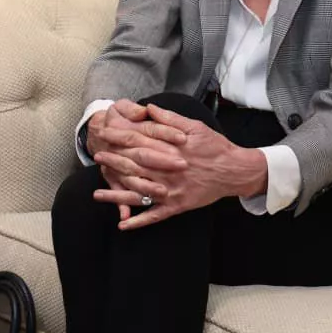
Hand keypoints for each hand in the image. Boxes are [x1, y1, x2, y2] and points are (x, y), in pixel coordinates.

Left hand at [93, 103, 266, 229]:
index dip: (118, 139)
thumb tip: (148, 108)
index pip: (138, 143)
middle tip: (96, 159)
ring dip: (117, 195)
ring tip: (97, 194)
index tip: (103, 135)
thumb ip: (169, 119)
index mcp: (170, 151)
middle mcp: (168, 172)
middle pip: (134, 167)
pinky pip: (155, 216)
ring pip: (139, 193)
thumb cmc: (215, 147)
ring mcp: (171, 191)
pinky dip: (139, 221)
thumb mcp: (194, 126)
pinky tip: (123, 224)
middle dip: (113, 163)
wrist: (235, 171)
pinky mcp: (178, 206)